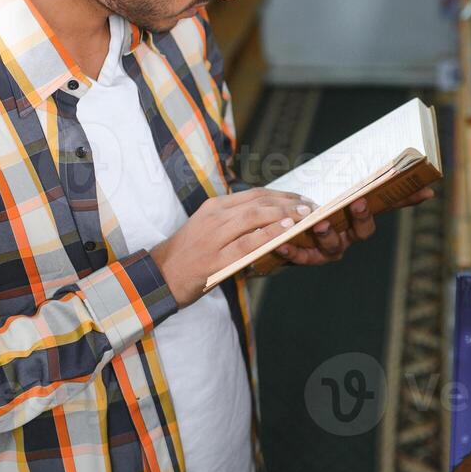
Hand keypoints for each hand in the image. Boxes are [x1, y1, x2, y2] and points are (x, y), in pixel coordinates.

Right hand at [150, 188, 310, 304]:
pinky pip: (248, 243)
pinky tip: (286, 231)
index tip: (300, 198)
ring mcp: (214, 236)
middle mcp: (215, 216)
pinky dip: (269, 234)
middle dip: (287, 202)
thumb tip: (267, 219)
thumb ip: (233, 222)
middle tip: (310, 205)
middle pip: (258, 201)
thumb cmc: (188, 255)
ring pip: (254, 217)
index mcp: (214, 207)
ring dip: (283, 214)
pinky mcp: (216, 258)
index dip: (280, 195)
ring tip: (304, 215)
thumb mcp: (208, 229)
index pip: (253, 194)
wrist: (160, 277)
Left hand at [273, 187, 436, 266]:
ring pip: (334, 246)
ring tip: (318, 223)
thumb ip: (354, 178)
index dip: (407, 199)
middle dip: (362, 217)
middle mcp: (349, 236)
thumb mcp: (334, 187)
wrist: (284, 230)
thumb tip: (387, 159)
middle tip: (357, 203)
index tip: (423, 190)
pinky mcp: (305, 257)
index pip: (389, 206)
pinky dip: (291, 250)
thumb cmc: (315, 207)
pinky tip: (282, 242)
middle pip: (363, 231)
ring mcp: (329, 249)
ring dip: (327, 234)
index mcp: (361, 217)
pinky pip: (300, 256)